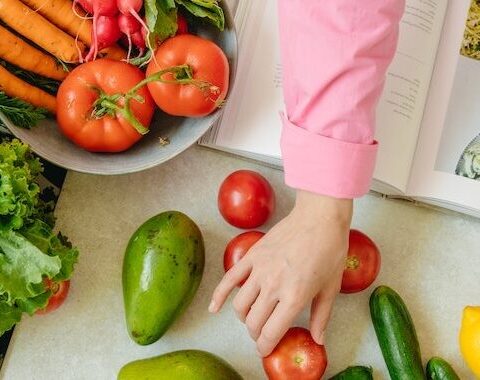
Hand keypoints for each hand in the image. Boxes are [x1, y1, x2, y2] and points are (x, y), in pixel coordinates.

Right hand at [209, 190, 351, 356]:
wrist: (319, 218)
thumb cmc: (329, 251)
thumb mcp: (330, 288)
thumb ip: (321, 316)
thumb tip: (318, 339)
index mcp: (294, 297)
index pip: (270, 333)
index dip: (265, 347)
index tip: (266, 349)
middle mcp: (273, 286)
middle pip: (253, 322)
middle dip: (256, 334)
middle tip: (263, 333)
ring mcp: (259, 270)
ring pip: (240, 305)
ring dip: (244, 317)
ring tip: (252, 317)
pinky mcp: (252, 256)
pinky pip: (229, 279)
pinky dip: (218, 296)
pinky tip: (214, 307)